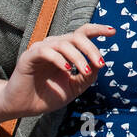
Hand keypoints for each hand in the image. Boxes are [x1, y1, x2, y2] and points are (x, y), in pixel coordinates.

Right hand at [0, 23, 114, 117]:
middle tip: (101, 63)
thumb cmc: (49, 95)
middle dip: (91, 48)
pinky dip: (59, 59)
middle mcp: (54, 45)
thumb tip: (98, 64)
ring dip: (78, 57)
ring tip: (85, 71)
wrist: (23, 107)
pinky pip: (46, 51)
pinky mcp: (29, 57)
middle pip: (77, 36)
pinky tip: (67, 69)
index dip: (98, 30)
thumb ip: (87, 77)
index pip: (83, 33)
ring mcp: (41, 49)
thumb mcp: (74, 87)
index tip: (113, 32)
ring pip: (64, 43)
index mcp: (66, 50)